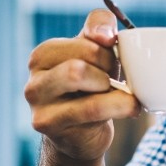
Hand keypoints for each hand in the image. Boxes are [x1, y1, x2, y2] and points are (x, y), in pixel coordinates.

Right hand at [24, 9, 140, 161]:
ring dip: (113, 88)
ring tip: (122, 95)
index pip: (88, 39)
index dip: (110, 50)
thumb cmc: (90, 91)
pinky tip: (131, 108)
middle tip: (118, 81)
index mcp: (44, 55)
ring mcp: (37, 102)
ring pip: (80, 76)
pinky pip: (92, 108)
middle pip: (81, 58)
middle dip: (110, 68)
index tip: (115, 63)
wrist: (82, 137)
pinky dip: (119, 105)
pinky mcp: (48, 123)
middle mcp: (34, 77)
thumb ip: (99, 27)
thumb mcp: (95, 54)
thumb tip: (105, 35)